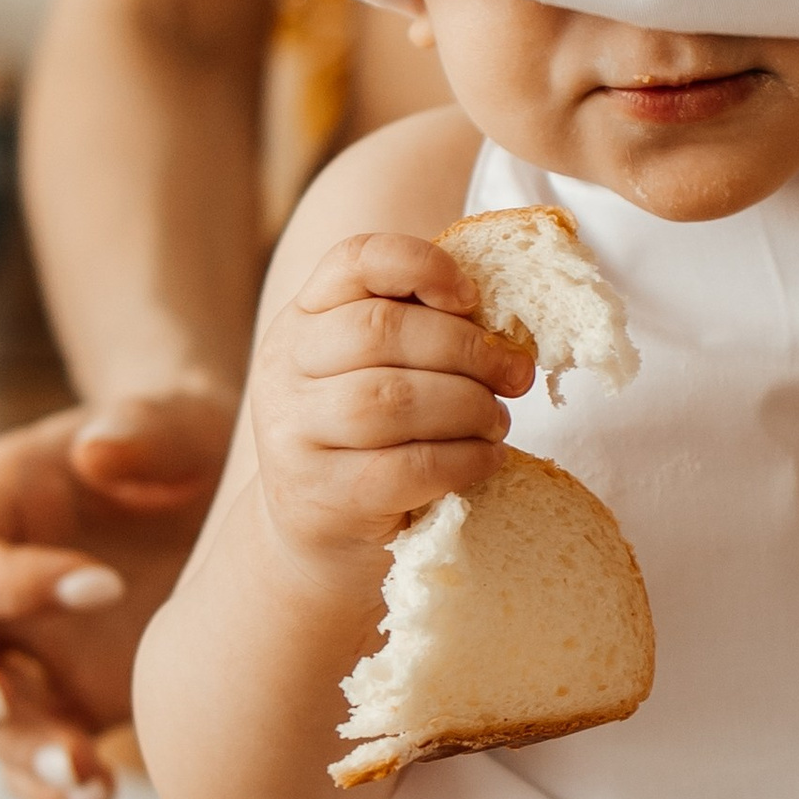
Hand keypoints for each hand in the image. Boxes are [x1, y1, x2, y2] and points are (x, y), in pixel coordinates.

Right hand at [0, 389, 233, 798]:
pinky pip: (30, 762)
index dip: (7, 581)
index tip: (109, 585)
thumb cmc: (185, 443)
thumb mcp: (178, 421)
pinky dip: (52, 790)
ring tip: (86, 775)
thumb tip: (97, 451)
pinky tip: (99, 795)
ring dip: (17, 754)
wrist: (216, 492)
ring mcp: (21, 654)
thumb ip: (144, 430)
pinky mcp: (68, 702)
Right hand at [249, 229, 529, 565]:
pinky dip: (463, 459)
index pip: (354, 261)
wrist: (319, 538)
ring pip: (393, 399)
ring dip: (468, 406)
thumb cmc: (368, 440)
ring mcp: (295, 435)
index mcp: (302, 319)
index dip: (420, 263)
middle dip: (468, 349)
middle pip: (381, 331)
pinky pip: (407, 466)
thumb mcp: (375, 370)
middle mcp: (284, 369)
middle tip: (514, 375)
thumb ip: (419, 333)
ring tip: (496, 420)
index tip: (471, 296)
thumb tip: (507, 331)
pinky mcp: (325, 497)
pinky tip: (486, 458)